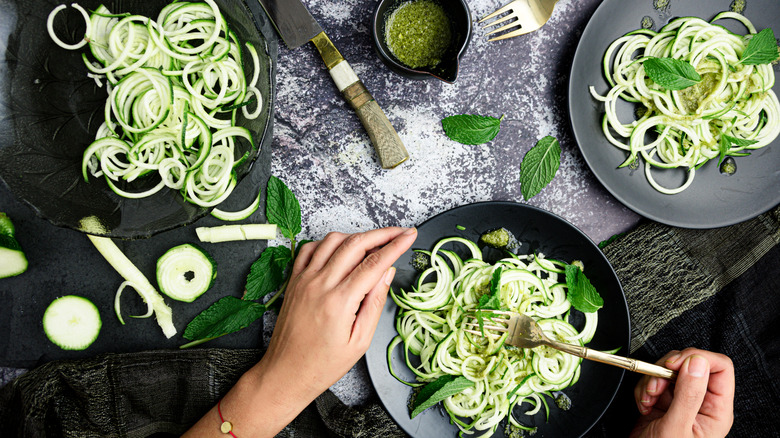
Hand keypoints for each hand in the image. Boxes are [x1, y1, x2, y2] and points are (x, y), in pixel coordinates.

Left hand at [184, 227, 417, 437]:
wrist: (285, 373)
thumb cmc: (321, 364)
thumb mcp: (359, 342)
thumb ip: (374, 303)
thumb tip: (386, 273)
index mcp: (339, 302)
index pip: (374, 263)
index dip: (396, 245)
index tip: (410, 235)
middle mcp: (320, 285)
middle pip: (356, 244)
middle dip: (382, 234)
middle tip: (400, 232)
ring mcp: (304, 280)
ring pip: (333, 240)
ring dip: (357, 236)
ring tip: (374, 243)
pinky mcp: (294, 280)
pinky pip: (311, 248)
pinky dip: (329, 243)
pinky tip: (341, 249)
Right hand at [630, 348, 734, 437]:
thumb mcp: (678, 427)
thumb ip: (689, 394)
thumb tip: (696, 362)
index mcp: (716, 409)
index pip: (719, 367)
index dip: (697, 359)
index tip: (676, 364)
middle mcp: (701, 403)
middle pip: (691, 364)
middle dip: (667, 370)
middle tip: (658, 383)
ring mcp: (681, 402)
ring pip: (669, 371)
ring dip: (652, 380)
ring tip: (648, 398)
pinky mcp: (662, 403)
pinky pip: (653, 381)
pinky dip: (643, 389)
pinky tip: (644, 404)